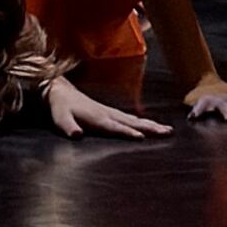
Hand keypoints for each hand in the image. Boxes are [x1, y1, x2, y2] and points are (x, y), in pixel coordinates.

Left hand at [46, 78, 169, 139]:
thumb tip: (76, 135)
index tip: (142, 137)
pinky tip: (151, 125)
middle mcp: (107, 114)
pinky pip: (131, 117)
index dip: (127, 131)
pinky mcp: (110, 111)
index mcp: (97, 118)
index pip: (114, 127)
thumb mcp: (60, 118)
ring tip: (167, 130)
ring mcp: (110, 112)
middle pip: (132, 122)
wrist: (59, 90)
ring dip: (152, 124)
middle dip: (150, 127)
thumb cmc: (60, 107)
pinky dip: (144, 121)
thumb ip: (68, 127)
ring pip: (135, 119)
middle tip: (167, 132)